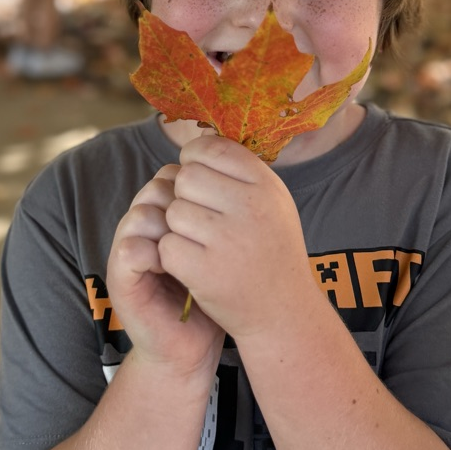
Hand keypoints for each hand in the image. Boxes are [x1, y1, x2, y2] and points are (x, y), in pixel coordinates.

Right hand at [107, 165, 223, 379]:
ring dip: (171, 230)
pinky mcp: (120, 275)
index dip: (199, 188)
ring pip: (143, 212)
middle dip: (186, 206)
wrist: (192, 345)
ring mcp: (127, 246)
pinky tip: (178, 270)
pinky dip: (156, 255)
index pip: (176, 173)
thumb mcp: (224, 248)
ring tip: (195, 254)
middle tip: (210, 236)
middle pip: (158, 187)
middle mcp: (143, 222)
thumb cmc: (215, 294)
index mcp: (167, 210)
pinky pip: (132, 247)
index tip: (224, 215)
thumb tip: (247, 179)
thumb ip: (225, 213)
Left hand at [159, 134, 315, 339]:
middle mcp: (250, 208)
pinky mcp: (205, 272)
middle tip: (197, 213)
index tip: (197, 176)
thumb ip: (242, 171)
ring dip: (177, 226)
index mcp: (266, 185)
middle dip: (184, 193)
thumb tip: (201, 138)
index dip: (195, 158)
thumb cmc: (271, 248)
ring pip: (173, 211)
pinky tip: (192, 263)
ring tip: (198, 241)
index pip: (212, 147)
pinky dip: (172, 255)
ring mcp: (228, 241)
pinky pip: (167, 245)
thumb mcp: (273, 201)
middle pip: (187, 177)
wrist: (283, 311)